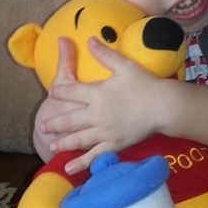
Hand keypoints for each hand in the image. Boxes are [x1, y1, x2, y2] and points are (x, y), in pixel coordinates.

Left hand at [42, 37, 163, 173]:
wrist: (164, 106)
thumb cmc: (146, 84)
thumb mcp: (124, 65)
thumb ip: (105, 54)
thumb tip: (89, 39)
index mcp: (97, 93)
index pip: (70, 92)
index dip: (59, 92)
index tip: (52, 94)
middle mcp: (97, 114)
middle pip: (69, 119)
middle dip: (54, 123)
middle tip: (43, 126)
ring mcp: (105, 131)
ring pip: (78, 139)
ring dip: (63, 142)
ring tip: (52, 145)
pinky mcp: (114, 144)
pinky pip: (94, 155)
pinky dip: (81, 163)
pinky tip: (69, 168)